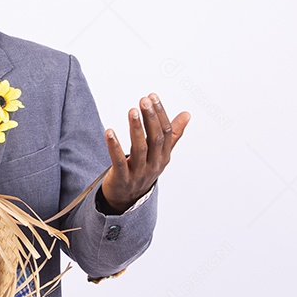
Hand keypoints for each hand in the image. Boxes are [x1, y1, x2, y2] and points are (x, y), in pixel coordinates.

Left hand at [101, 92, 189, 212]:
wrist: (127, 200)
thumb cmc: (144, 171)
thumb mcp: (160, 154)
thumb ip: (172, 134)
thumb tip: (187, 114)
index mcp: (163, 156)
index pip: (165, 132)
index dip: (160, 114)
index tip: (152, 96)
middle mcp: (153, 164)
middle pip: (155, 139)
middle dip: (150, 118)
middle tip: (144, 100)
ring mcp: (138, 173)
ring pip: (139, 149)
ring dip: (136, 128)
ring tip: (132, 111)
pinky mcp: (122, 178)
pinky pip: (118, 161)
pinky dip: (114, 146)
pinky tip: (109, 131)